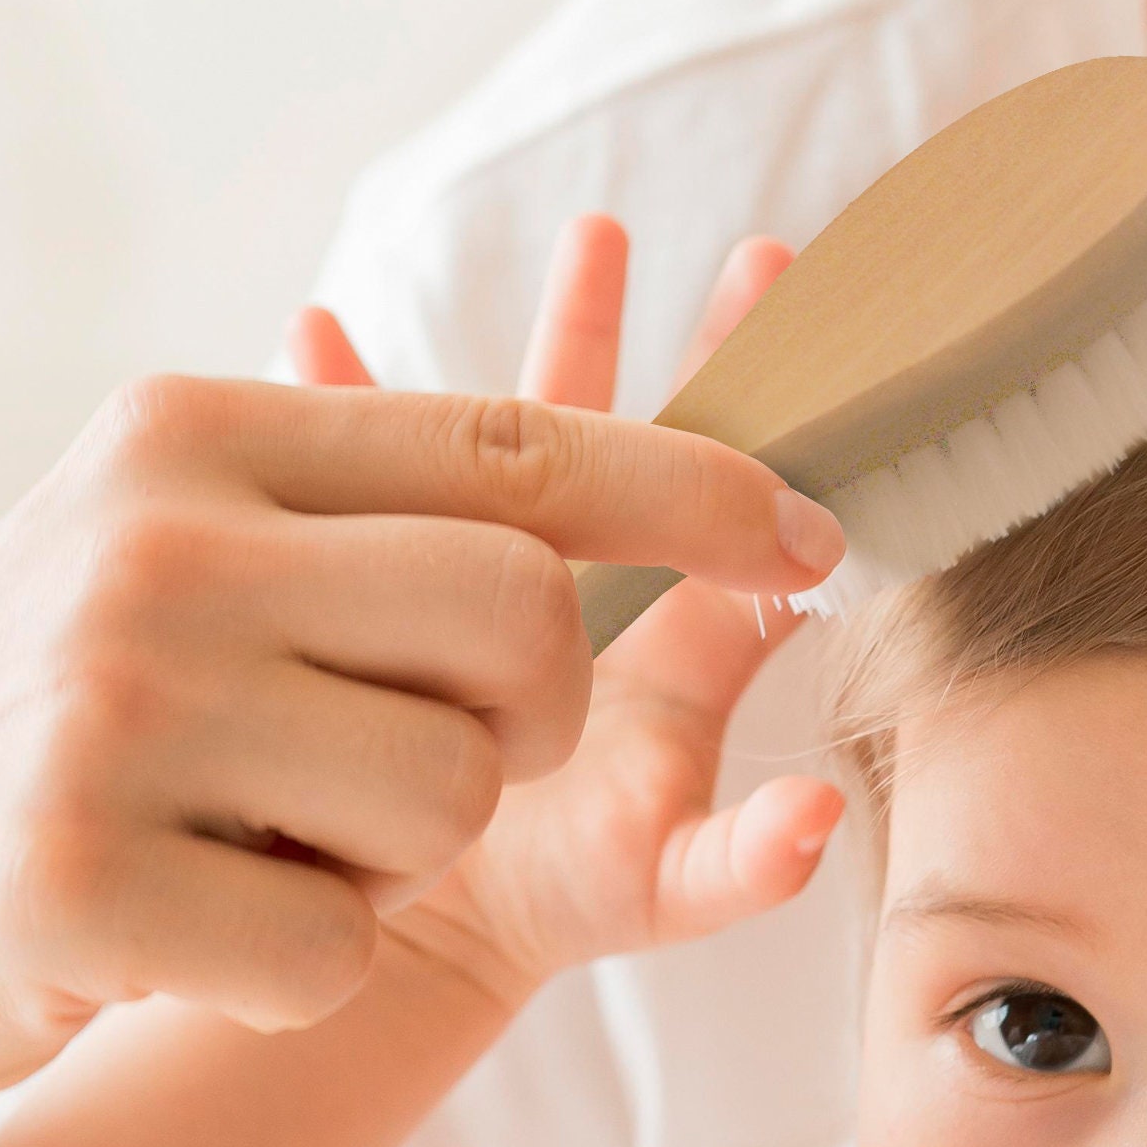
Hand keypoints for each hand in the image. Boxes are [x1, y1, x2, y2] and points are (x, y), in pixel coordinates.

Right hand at [0, 256, 841, 1092]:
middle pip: (526, 620)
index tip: (807, 529)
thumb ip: (396, 507)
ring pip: (451, 797)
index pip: (516, 442)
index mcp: (198, 437)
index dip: (693, 484)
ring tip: (269, 830)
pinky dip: (302, 962)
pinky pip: (337, 945)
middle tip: (430, 743)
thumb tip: (682, 512)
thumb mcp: (214, 556)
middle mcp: (149, 550)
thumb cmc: (108, 717)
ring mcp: (102, 712)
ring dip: (396, 852)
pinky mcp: (71, 883)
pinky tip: (199, 926)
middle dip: (529, 711)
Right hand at [320, 222, 846, 1008]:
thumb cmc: (551, 902)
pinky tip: (317, 325)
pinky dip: (351, 395)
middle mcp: (607, 581)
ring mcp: (499, 565)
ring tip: (600, 230)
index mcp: (685, 630)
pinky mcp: (387, 574)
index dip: (791, 423)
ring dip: (572, 328)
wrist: (424, 916)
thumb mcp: (656, 890)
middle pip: (655, 438)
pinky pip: (369, 467)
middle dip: (693, 343)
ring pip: (532, 426)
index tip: (828, 323)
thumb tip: (820, 821)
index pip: (754, 512)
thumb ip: (740, 862)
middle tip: (747, 248)